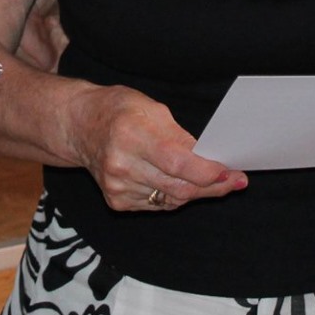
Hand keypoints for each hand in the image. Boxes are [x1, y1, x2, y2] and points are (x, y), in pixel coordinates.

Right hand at [72, 85, 246, 211]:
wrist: (79, 126)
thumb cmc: (118, 110)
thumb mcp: (152, 109)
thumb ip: (180, 136)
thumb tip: (209, 159)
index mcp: (131, 135)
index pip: (177, 163)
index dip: (208, 172)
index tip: (232, 172)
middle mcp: (121, 165)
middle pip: (178, 186)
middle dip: (211, 186)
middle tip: (234, 181)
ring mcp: (117, 186)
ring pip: (172, 199)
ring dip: (194, 191)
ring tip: (206, 178)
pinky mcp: (116, 201)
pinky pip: (158, 205)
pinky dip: (173, 195)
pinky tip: (176, 182)